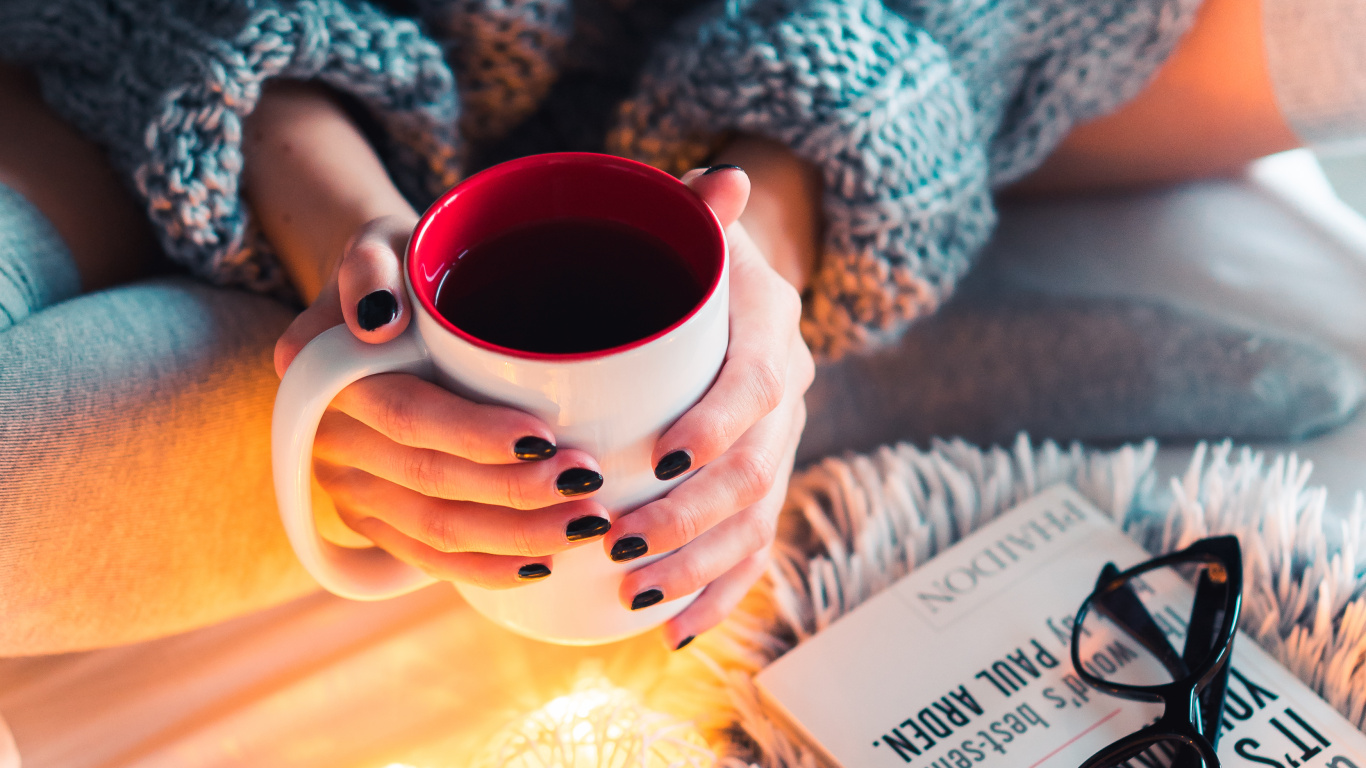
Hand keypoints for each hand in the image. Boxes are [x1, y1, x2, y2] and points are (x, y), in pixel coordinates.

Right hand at [275, 214, 613, 588]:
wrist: (378, 308)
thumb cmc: (400, 270)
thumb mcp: (382, 244)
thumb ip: (369, 267)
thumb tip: (375, 320)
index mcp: (334, 377)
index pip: (409, 416)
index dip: (475, 435)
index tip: (545, 438)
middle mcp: (334, 442)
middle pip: (430, 481)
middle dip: (517, 494)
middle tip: (591, 487)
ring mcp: (351, 488)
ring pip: (435, 530)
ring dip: (516, 537)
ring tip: (587, 525)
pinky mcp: (373, 520)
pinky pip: (426, 557)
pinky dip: (486, 568)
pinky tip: (542, 565)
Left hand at [603, 166, 815, 648]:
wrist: (734, 295)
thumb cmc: (691, 261)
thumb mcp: (693, 225)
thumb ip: (697, 209)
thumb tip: (723, 179)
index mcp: (773, 332)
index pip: (760, 384)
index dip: (718, 424)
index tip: (660, 458)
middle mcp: (788, 399)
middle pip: (756, 472)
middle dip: (690, 518)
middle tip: (619, 544)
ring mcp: (777, 449)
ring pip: (755, 524)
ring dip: (698, 568)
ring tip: (635, 595)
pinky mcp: (757, 488)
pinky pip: (752, 551)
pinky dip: (718, 594)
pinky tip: (674, 631)